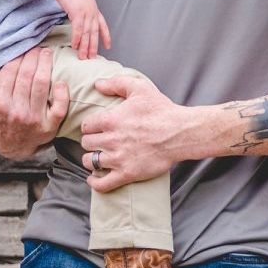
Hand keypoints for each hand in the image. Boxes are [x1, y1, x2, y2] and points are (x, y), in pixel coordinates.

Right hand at [0, 47, 68, 159]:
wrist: (9, 144)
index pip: (10, 71)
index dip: (18, 56)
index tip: (23, 47)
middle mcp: (16, 111)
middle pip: (27, 75)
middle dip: (32, 57)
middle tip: (36, 47)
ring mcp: (34, 119)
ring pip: (42, 86)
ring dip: (45, 65)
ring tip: (46, 54)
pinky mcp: (49, 127)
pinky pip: (60, 108)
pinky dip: (63, 93)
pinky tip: (60, 81)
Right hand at [55, 0, 110, 59]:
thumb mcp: (81, 1)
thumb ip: (82, 10)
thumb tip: (78, 16)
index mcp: (94, 10)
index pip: (103, 26)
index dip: (106, 36)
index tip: (108, 46)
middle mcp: (92, 13)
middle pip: (94, 33)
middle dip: (94, 47)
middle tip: (93, 58)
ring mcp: (86, 13)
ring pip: (87, 34)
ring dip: (85, 46)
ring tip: (83, 57)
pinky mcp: (77, 14)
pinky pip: (78, 29)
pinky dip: (77, 39)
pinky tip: (75, 46)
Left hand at [79, 75, 183, 190]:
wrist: (181, 133)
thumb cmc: (162, 110)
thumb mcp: (140, 88)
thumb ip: (116, 83)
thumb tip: (98, 83)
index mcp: (110, 120)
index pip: (86, 126)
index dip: (90, 127)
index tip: (95, 129)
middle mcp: (111, 140)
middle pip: (86, 143)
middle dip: (90, 142)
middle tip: (97, 142)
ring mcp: (118, 158)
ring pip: (90, 162)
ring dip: (91, 160)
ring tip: (96, 158)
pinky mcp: (127, 173)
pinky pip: (103, 183)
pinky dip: (95, 183)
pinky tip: (93, 179)